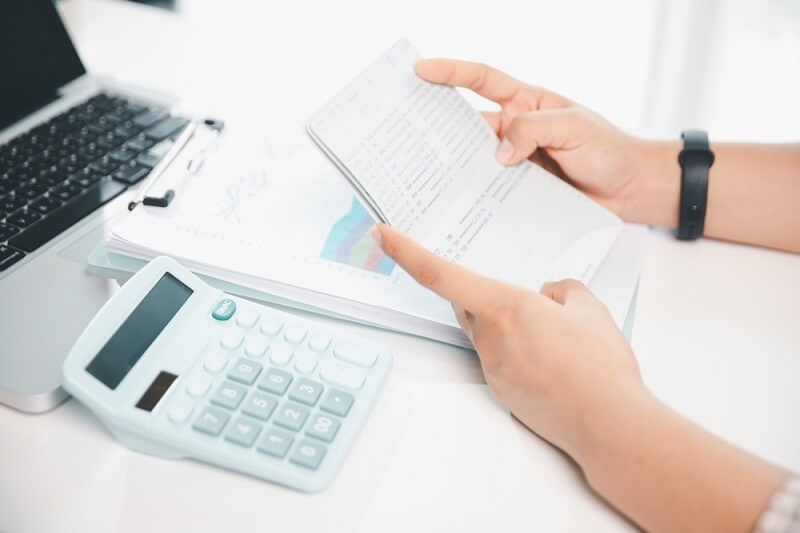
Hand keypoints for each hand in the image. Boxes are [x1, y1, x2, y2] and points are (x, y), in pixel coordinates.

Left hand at [371, 222, 645, 464]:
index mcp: (504, 307)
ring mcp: (492, 368)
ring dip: (504, 324)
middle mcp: (489, 337)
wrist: (607, 425)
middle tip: (514, 293)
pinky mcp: (502, 391)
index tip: (382, 233)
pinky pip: (500, 359)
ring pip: (485, 332)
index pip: (440, 273)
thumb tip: (551, 294)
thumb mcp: (590, 309)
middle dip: (478, 292)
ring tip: (551, 334)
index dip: (406, 251)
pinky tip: (552, 359)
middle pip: (464, 304)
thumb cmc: (599, 365)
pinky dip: (518, 351)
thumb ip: (564, 290)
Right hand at [415, 58, 651, 220]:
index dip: (451, 73)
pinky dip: (475, 199)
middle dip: (437, 127)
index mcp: (526, 103)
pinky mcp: (518, 192)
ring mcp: (515, 163)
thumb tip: (498, 154)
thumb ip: (534, 130)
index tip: (421, 70)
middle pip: (468, 125)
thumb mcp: (575, 128)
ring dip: (455, 170)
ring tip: (425, 179)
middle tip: (406, 134)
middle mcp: (515, 131)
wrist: (631, 191)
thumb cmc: (609, 151)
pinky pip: (491, 192)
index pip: (483, 80)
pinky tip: (458, 209)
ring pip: (475, 162)